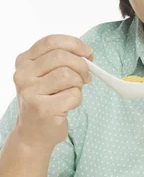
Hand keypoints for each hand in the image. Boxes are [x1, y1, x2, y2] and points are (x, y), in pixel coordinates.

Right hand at [13, 35, 93, 150]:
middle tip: (86, 76)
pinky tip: (68, 104)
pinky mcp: (43, 109)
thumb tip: (86, 54)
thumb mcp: (45, 76)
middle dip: (81, 65)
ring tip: (74, 91)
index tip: (88, 53)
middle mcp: (23, 75)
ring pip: (68, 75)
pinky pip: (73, 95)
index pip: (51, 42)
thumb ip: (60, 61)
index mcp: (24, 62)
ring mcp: (31, 92)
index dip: (74, 44)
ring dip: (79, 83)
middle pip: (61, 57)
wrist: (32, 134)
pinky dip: (77, 99)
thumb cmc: (44, 102)